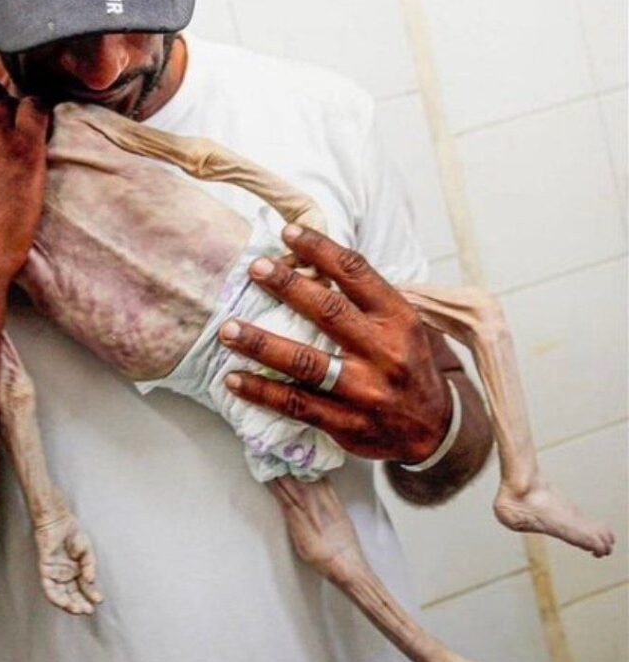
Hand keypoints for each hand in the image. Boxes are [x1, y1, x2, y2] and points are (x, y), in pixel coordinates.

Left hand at [220, 224, 451, 465]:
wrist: (434, 429)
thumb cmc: (406, 364)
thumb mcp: (401, 325)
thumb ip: (364, 299)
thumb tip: (310, 261)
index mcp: (398, 319)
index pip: (357, 274)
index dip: (321, 250)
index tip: (288, 233)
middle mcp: (384, 352)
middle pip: (329, 312)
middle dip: (287, 286)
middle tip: (254, 269)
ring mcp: (365, 390)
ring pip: (305, 362)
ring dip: (261, 344)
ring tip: (228, 330)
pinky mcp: (347, 424)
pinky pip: (296, 404)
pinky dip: (262, 391)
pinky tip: (234, 379)